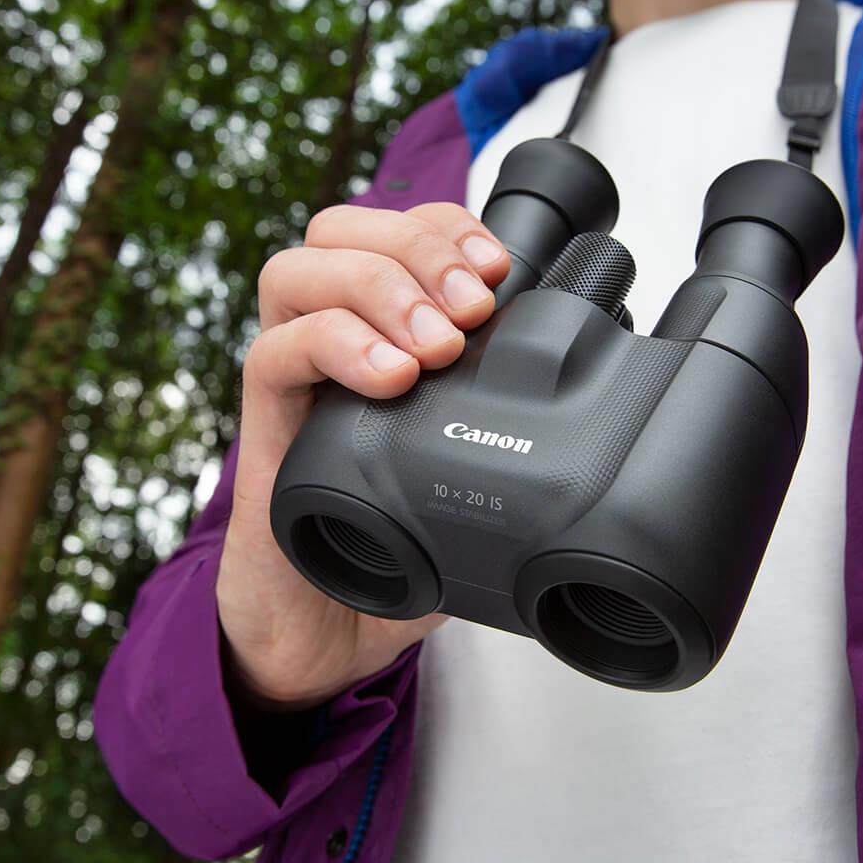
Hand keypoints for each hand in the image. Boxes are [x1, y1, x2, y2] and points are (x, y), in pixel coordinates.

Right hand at [216, 202, 509, 710]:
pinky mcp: (263, 430)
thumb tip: (598, 415)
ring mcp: (294, 383)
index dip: (448, 227)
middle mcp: (329, 343)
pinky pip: (273, 353)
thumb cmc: (399, 555)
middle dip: (419, 247)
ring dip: (380, 289)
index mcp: (381, 335)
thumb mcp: (472, 482)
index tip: (502, 265)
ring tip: (436, 346)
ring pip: (297, 271)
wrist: (323, 636)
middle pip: (341, 230)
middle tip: (475, 306)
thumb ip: (511, 437)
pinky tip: (390, 381)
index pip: (398, 232)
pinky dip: (335, 347)